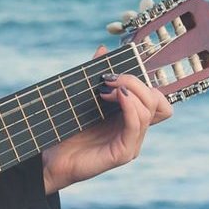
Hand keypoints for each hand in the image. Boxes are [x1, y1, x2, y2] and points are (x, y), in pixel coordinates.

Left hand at [41, 47, 172, 192]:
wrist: (50, 159)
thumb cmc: (67, 131)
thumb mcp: (83, 98)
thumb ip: (95, 76)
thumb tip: (103, 49)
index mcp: (130, 119)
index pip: (157, 100)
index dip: (144, 83)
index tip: (115, 75)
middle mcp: (135, 131)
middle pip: (156, 100)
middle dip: (135, 81)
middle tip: (109, 79)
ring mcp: (131, 143)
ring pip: (148, 110)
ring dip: (129, 91)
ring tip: (106, 89)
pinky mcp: (123, 153)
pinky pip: (136, 124)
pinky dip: (129, 106)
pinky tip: (115, 96)